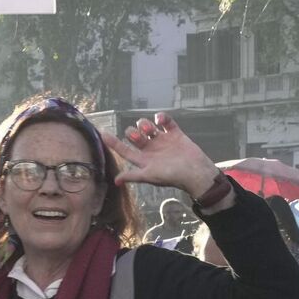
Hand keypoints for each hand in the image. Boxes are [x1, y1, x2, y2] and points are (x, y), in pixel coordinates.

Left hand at [101, 113, 219, 196]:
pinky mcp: (175, 134)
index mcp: (144, 160)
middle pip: (134, 136)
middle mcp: (151, 149)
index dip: (114, 143)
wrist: (195, 171)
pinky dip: (162, 118)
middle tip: (138, 136)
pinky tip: (161, 120)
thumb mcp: (150, 176)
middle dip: (133, 133)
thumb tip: (116, 181)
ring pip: (147, 127)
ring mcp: (163, 141)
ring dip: (145, 125)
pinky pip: (165, 122)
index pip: (125, 150)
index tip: (103, 133)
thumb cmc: (173, 175)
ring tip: (150, 129)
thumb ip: (133, 176)